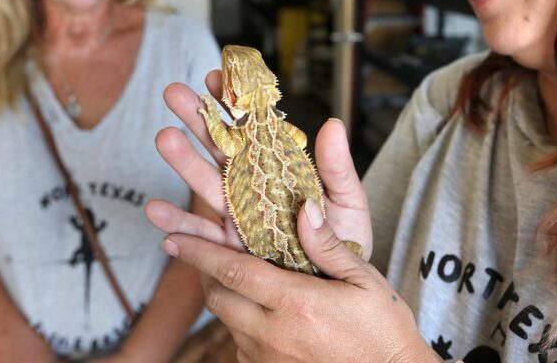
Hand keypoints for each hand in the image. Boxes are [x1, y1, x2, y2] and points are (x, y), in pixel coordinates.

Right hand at [145, 70, 372, 261]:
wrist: (338, 292)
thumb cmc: (345, 242)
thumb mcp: (347, 203)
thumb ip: (336, 168)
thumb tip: (334, 124)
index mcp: (280, 167)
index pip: (254, 127)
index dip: (234, 102)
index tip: (217, 77)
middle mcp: (252, 186)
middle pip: (221, 147)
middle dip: (197, 119)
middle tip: (174, 92)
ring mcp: (236, 215)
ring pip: (205, 184)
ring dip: (182, 162)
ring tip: (164, 139)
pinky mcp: (227, 249)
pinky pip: (199, 238)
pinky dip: (177, 226)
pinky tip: (156, 213)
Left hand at [160, 198, 436, 362]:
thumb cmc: (383, 331)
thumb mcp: (365, 282)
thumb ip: (329, 246)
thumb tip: (304, 209)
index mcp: (296, 304)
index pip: (234, 272)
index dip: (198, 252)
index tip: (172, 237)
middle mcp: (274, 335)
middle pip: (219, 297)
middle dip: (204, 271)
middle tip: (198, 249)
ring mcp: (269, 359)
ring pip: (227, 321)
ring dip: (223, 296)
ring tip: (232, 276)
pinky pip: (241, 344)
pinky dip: (240, 323)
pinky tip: (260, 311)